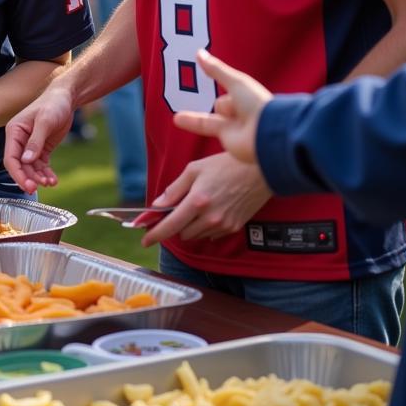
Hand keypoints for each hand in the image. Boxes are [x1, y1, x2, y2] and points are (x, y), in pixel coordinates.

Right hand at [3, 82, 75, 193]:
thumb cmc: (53, 104)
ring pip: (31, 168)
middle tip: (39, 188)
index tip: (27, 186)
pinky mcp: (41, 149)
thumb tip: (26, 161)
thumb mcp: (45, 121)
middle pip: (20, 166)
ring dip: (39, 177)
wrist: (66, 98)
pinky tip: (53, 180)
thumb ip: (35, 141)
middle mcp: (19, 140)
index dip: (17, 174)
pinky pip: (41, 165)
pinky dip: (46, 174)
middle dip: (29, 178)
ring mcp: (30, 145)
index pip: (10, 158)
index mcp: (14, 131)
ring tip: (50, 182)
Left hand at [140, 151, 271, 247]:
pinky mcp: (234, 228)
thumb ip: (174, 189)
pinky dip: (205, 226)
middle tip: (177, 207)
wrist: (260, 171)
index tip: (145, 240)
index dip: (155, 234)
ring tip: (198, 204)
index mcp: (197, 201)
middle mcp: (210, 218)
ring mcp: (223, 225)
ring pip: (196, 235)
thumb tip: (156, 205)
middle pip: (182, 233)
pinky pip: (211, 234)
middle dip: (175, 223)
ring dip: (190, 225)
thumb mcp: (194, 169)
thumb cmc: (225, 165)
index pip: (170, 225)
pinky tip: (211, 209)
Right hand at [172, 49, 272, 163]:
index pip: (230, 91)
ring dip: (193, 118)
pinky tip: (177, 120)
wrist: (268, 133)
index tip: (206, 80)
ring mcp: (234, 127)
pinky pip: (206, 128)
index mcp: (248, 97)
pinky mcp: (227, 140)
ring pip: (209, 119)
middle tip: (189, 98)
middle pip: (220, 107)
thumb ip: (216, 69)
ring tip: (176, 117)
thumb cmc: (256, 104)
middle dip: (208, 104)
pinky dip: (192, 124)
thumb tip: (198, 52)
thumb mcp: (235, 82)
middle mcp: (242, 113)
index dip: (222, 86)